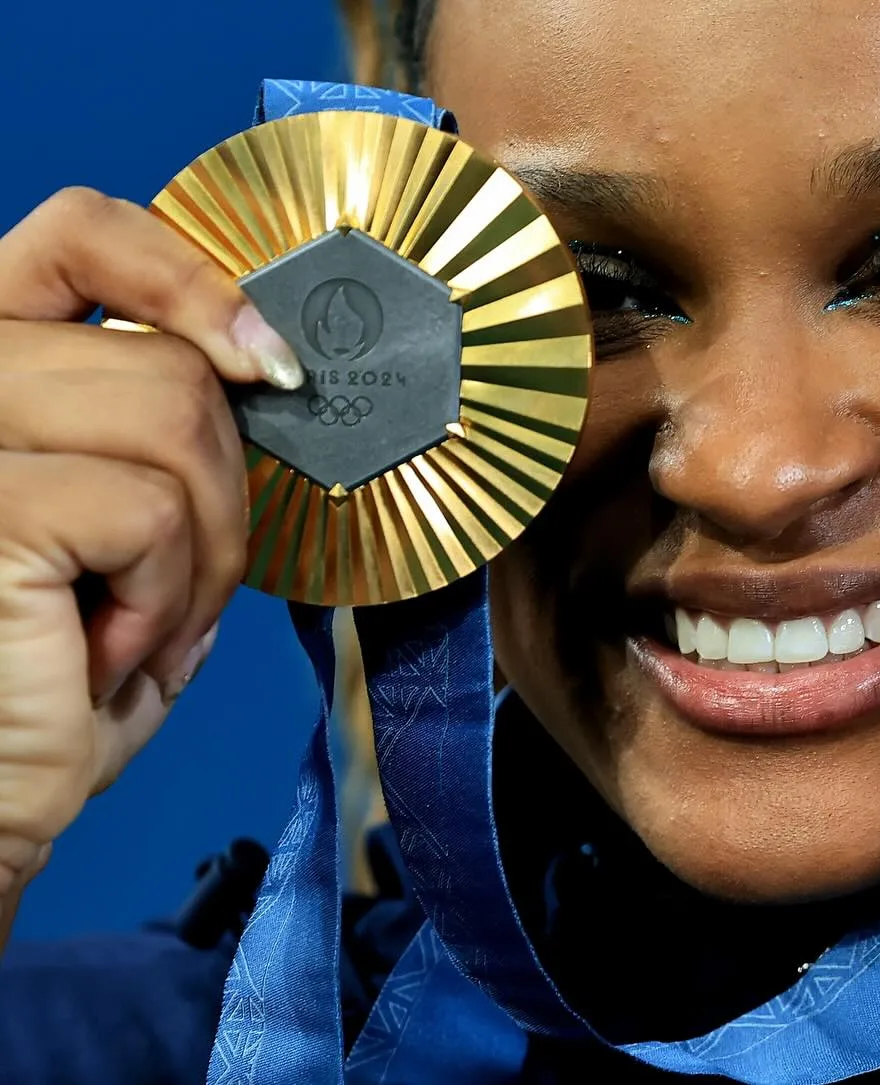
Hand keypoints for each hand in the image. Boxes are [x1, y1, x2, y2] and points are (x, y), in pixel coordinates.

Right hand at [0, 188, 304, 902]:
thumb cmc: (45, 687)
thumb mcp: (116, 535)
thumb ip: (152, 434)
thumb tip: (264, 369)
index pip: (79, 234)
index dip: (187, 275)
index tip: (264, 362)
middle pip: (165, 357)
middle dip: (222, 487)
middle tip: (182, 589)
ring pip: (171, 415)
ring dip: (202, 549)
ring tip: (139, 625)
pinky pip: (148, 505)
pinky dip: (165, 594)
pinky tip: (101, 654)